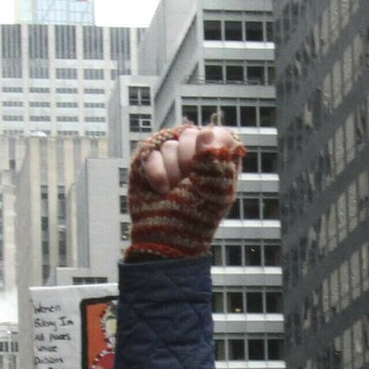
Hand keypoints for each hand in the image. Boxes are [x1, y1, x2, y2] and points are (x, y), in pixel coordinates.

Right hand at [126, 125, 244, 260]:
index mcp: (219, 159)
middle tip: (189, 185)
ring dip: (172, 174)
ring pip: (170, 144)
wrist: (166, 236)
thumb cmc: (196, 216)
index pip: (218, 134)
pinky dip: (156, 174)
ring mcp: (170, 154)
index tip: (208, 171)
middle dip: (189, 163)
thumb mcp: (216, 189)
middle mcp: (195, 152)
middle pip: (191, 134)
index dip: (211, 150)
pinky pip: (151, 152)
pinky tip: (160, 190)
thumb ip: (216, 158)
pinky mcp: (148, 160)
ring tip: (174, 191)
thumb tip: (206, 132)